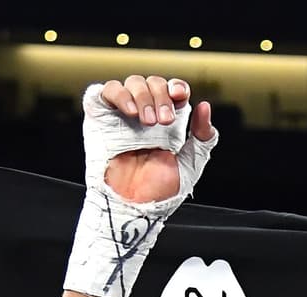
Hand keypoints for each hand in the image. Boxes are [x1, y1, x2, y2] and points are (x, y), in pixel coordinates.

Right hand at [97, 75, 215, 203]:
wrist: (134, 205)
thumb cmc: (159, 191)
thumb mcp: (191, 164)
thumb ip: (203, 137)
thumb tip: (205, 106)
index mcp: (166, 121)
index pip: (172, 90)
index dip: (176, 86)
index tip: (180, 96)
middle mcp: (145, 113)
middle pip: (153, 82)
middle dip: (161, 97)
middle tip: (163, 121)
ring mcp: (122, 114)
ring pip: (131, 82)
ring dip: (143, 96)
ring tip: (147, 123)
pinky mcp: (101, 117)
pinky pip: (105, 91)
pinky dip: (119, 94)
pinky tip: (130, 111)